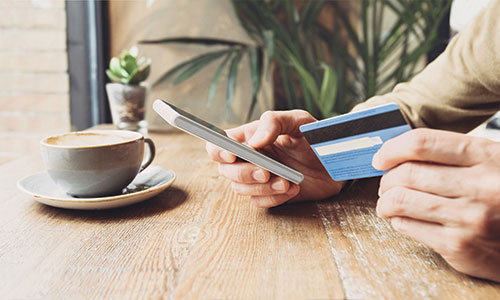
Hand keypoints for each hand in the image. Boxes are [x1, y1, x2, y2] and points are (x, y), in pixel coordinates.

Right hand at [206, 110, 343, 207]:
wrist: (335, 162)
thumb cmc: (314, 137)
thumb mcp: (298, 121)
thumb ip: (274, 122)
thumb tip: (254, 141)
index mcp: (248, 138)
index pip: (218, 145)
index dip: (218, 151)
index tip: (232, 155)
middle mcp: (248, 159)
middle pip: (226, 171)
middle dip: (244, 173)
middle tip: (267, 171)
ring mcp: (257, 178)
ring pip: (241, 189)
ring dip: (263, 187)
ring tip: (287, 181)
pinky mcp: (269, 194)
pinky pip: (259, 202)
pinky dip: (274, 197)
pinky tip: (293, 188)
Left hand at [373, 128, 499, 281]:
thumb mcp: (493, 163)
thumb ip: (454, 154)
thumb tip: (401, 151)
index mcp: (486, 156)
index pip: (422, 143)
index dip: (392, 149)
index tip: (381, 157)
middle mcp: (478, 186)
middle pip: (406, 173)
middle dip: (386, 178)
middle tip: (386, 183)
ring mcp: (468, 218)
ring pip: (400, 200)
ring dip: (385, 201)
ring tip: (388, 202)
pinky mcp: (459, 246)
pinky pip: (408, 227)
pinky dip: (397, 220)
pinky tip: (404, 218)